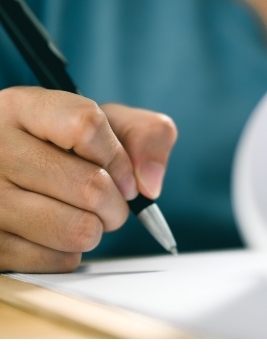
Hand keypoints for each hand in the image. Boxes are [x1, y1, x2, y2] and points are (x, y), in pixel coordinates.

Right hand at [0, 87, 176, 272]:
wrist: (12, 176)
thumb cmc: (66, 148)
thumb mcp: (105, 124)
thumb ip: (146, 134)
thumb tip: (150, 184)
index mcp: (22, 108)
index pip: (85, 125)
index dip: (119, 158)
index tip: (125, 176)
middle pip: (91, 187)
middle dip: (117, 204)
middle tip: (109, 203)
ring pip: (77, 229)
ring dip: (96, 229)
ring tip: (83, 216)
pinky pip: (58, 260)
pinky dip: (70, 253)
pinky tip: (55, 234)